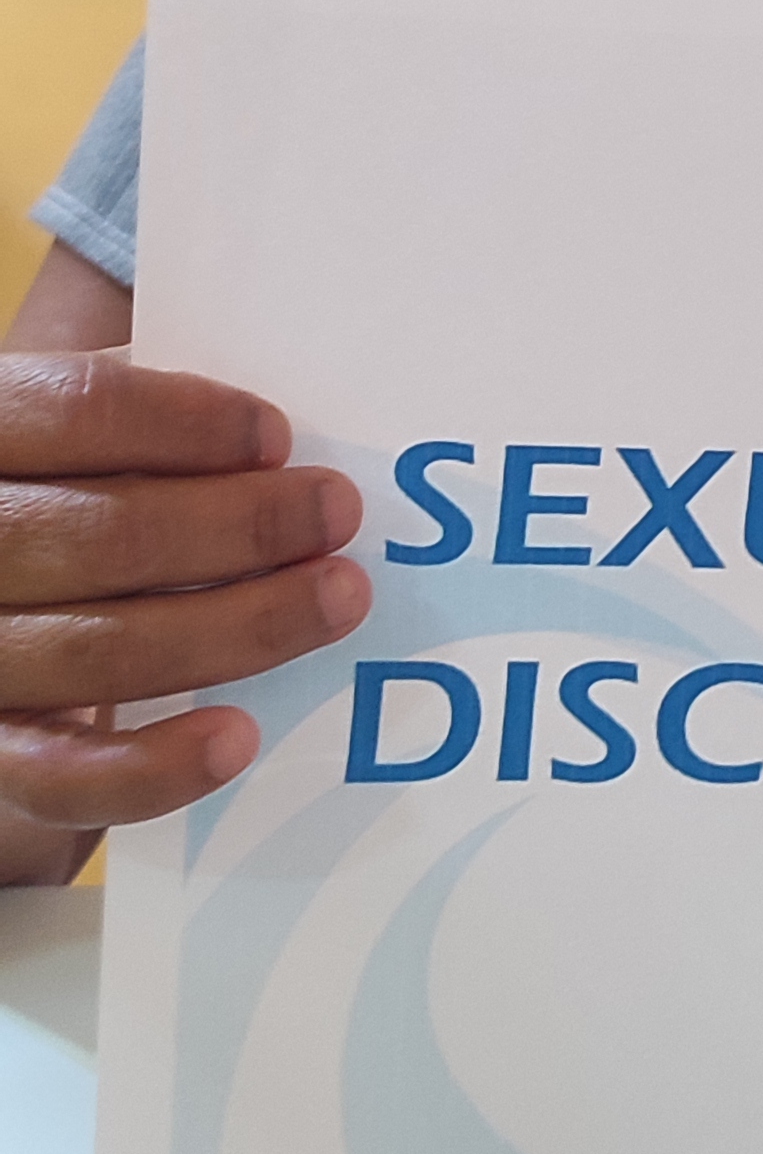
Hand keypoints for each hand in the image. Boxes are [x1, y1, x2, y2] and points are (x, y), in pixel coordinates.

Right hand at [0, 353, 368, 884]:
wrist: (2, 615)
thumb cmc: (58, 492)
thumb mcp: (72, 428)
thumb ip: (135, 393)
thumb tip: (263, 378)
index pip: (74, 413)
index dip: (183, 422)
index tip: (277, 436)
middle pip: (103, 537)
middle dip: (241, 526)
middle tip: (337, 512)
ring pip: (100, 651)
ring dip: (240, 626)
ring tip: (337, 598)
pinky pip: (63, 774)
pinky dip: (154, 765)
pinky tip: (239, 736)